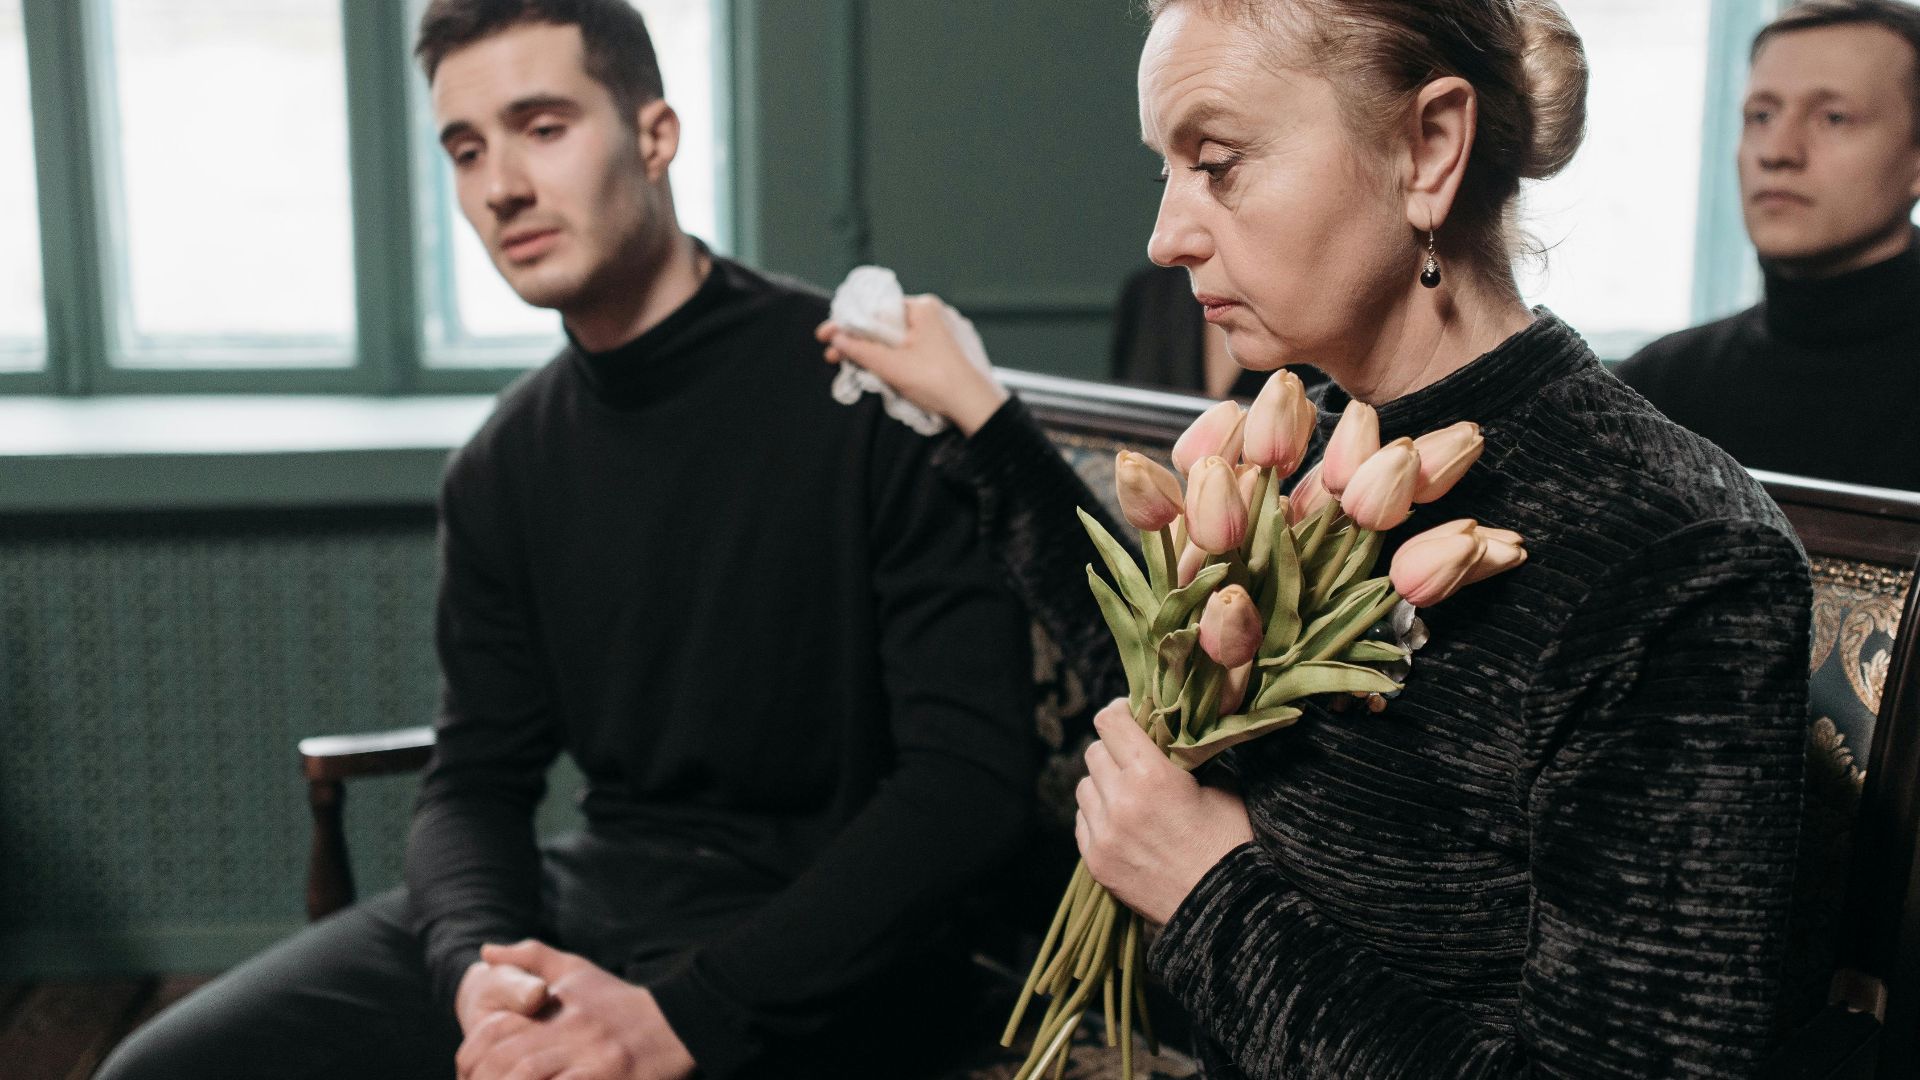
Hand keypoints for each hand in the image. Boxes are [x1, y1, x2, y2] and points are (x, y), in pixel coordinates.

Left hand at [455, 940, 695, 1079]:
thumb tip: (485, 952)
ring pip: (528, 1076)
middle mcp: (569, 1030)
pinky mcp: (608, 1078)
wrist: (680, 1020)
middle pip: (507, 1061)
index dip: (470, 1056)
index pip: (495, 1030)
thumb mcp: (577, 970)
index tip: (466, 1072)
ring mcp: (590, 1058)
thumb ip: (531, 957)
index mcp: (555, 1005)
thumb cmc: (621, 1000)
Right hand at [816, 294, 1008, 434]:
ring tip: (859, 368)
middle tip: (836, 357)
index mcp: (923, 307)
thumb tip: (836, 339)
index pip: (875, 310)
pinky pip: (917, 350)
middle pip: (887, 325)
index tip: (826, 337)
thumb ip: (860, 350)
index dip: (848, 325)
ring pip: (901, 339)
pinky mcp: (952, 351)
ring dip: (878, 353)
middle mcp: (936, 314)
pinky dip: (899, 359)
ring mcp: (946, 333)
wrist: (976, 406)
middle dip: (861, 341)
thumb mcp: (891, 366)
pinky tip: (887, 373)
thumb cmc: (937, 381)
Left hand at [1075, 699, 1254, 924]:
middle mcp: (1120, 801)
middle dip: (1113, 750)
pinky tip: (1122, 824)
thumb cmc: (1230, 844)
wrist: (1224, 910)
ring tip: (1129, 795)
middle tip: (1134, 758)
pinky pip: (1082, 822)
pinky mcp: (1095, 862)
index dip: (1119, 711)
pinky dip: (1097, 816)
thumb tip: (1170, 737)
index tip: (1130, 714)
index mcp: (1152, 775)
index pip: (1109, 721)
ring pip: (1083, 787)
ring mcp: (1103, 834)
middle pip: (1093, 752)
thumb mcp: (1221, 787)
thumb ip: (1188, 758)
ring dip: (1102, 784)